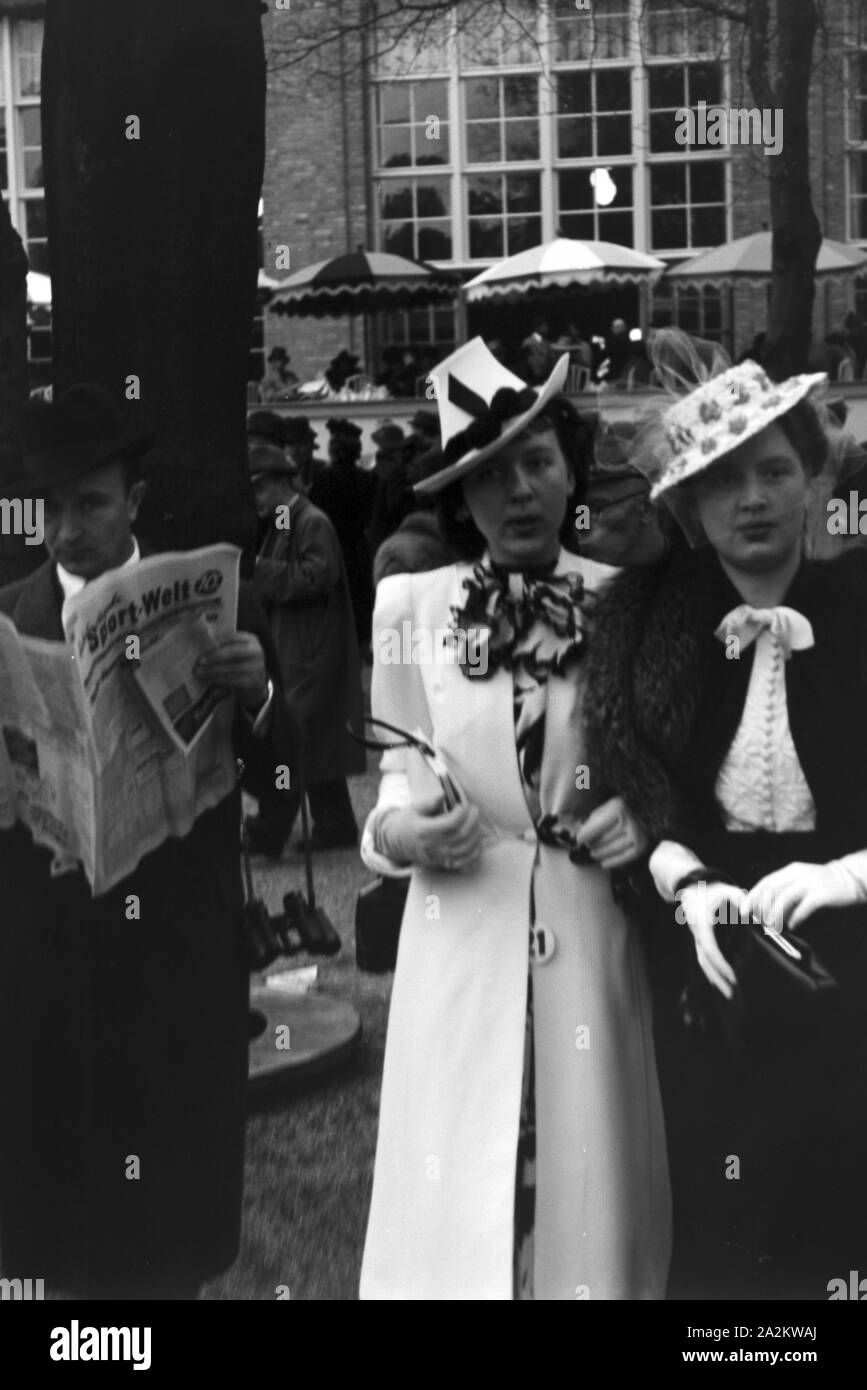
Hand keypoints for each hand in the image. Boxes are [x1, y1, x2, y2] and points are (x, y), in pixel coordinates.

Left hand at [195, 633, 268, 710]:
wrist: (256, 682)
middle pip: (233, 652)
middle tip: (200, 660)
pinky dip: (218, 679)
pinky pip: (232, 679)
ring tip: (199, 671)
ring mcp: (256, 667)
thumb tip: (205, 637)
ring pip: (231, 668)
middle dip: (214, 656)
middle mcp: (256, 652)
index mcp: (251, 640)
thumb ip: (225, 644)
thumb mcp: (238, 649)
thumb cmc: (241, 662)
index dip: (217, 641)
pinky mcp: (252, 681)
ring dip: (212, 670)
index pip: (233, 637)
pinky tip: (208, 678)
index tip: (203, 645)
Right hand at [384, 793, 481, 872]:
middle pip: (461, 834)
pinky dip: (475, 850)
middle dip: (472, 820)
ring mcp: (440, 856)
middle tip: (473, 809)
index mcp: (424, 830)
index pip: (451, 823)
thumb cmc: (411, 822)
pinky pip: (466, 860)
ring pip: (467, 847)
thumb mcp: (415, 808)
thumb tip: (442, 794)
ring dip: (476, 833)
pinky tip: (476, 839)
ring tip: (476, 822)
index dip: (461, 812)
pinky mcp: (445, 863)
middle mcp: (432, 846)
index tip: (461, 805)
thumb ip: (430, 802)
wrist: (401, 842)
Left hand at [572, 796, 648, 869]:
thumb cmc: (623, 808)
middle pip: (603, 839)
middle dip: (592, 845)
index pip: (595, 828)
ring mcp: (637, 834)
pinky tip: (604, 864)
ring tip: (593, 854)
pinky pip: (625, 857)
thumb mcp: (607, 806)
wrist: (648, 809)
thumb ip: (592, 819)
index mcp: (618, 807)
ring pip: (612, 849)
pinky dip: (613, 862)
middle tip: (587, 846)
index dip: (584, 836)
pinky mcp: (642, 844)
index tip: (578, 840)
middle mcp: (629, 821)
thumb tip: (575, 835)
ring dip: (600, 854)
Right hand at [678, 881, 745, 1000]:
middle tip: (732, 996)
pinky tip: (728, 982)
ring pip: (705, 963)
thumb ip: (742, 902)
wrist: (695, 888)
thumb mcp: (731, 892)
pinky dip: (715, 972)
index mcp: (703, 923)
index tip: (734, 977)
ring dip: (717, 979)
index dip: (721, 965)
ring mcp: (698, 939)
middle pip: (705, 962)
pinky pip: (707, 960)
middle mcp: (698, 934)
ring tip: (731, 995)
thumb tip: (749, 917)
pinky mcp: (701, 942)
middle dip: (718, 980)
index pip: (710, 949)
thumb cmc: (715, 890)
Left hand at [746, 861, 860, 931]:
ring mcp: (810, 883)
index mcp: (790, 870)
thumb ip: (785, 889)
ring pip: (785, 898)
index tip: (744, 910)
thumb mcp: (801, 880)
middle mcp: (798, 874)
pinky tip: (792, 925)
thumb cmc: (821, 883)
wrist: (849, 878)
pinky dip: (795, 917)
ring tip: (773, 925)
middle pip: (772, 890)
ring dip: (776, 913)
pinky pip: (804, 907)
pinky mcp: (821, 894)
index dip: (753, 896)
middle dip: (761, 907)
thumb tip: (765, 908)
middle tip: (759, 921)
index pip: (766, 882)